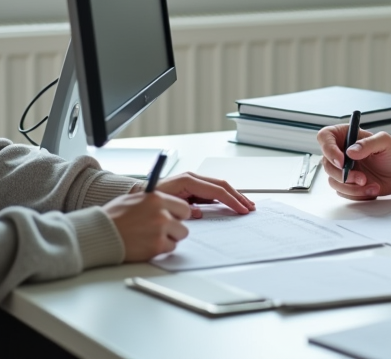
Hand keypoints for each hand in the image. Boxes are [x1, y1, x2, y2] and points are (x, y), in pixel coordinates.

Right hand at [101, 192, 192, 261]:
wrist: (99, 233)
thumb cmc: (113, 216)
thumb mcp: (134, 199)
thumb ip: (153, 202)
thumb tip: (166, 204)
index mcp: (156, 198)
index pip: (183, 207)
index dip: (178, 214)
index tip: (174, 217)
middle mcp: (161, 213)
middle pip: (184, 224)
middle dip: (176, 228)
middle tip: (163, 230)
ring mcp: (160, 231)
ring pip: (179, 237)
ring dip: (169, 239)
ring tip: (152, 237)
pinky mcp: (156, 246)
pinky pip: (169, 249)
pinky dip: (160, 249)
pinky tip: (147, 244)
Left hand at [134, 172, 255, 215]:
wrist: (140, 195)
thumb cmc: (150, 199)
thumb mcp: (166, 205)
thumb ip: (183, 209)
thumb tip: (199, 213)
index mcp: (188, 180)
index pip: (216, 189)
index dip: (231, 200)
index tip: (241, 209)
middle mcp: (192, 178)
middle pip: (222, 185)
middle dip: (237, 196)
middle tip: (250, 207)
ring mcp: (194, 182)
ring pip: (219, 187)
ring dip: (234, 196)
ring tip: (246, 205)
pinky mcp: (193, 188)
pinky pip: (213, 191)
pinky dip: (224, 197)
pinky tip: (232, 204)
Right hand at [317, 124, 390, 199]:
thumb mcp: (385, 142)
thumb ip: (368, 143)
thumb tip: (350, 151)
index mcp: (345, 135)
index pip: (325, 137)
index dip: (328, 149)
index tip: (342, 161)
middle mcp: (340, 152)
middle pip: (327, 163)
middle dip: (343, 175)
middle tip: (362, 178)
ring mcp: (343, 169)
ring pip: (333, 181)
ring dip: (351, 187)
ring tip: (371, 185)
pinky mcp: (348, 184)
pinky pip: (343, 192)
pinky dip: (357, 194)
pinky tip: (372, 189)